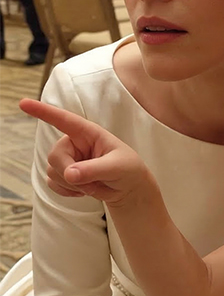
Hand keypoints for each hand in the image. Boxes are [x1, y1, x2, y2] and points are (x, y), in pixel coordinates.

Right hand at [20, 98, 151, 204]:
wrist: (128, 189)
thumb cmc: (128, 169)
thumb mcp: (117, 167)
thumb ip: (93, 169)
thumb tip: (69, 174)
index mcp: (88, 133)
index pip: (63, 119)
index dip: (43, 111)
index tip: (23, 103)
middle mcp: (74, 143)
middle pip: (55, 155)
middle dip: (69, 172)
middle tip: (91, 181)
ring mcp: (67, 159)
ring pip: (52, 171)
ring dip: (72, 184)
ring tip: (94, 183)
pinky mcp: (63, 174)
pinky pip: (52, 183)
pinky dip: (67, 191)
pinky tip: (83, 190)